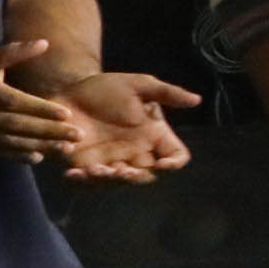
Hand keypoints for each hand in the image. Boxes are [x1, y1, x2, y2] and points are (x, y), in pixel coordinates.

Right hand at [0, 40, 71, 162]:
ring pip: (9, 142)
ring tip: (66, 148)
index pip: (13, 101)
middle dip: (48, 131)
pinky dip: (18, 156)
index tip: (66, 113)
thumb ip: (12, 53)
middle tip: (77, 135)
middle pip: (16, 125)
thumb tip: (44, 43)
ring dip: (39, 146)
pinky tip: (39, 157)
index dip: (40, 108)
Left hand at [54, 69, 201, 183]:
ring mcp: (110, 160)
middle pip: (145, 176)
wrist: (71, 88)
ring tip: (93, 169)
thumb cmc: (108, 87)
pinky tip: (72, 172)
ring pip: (116, 182)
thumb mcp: (139, 85)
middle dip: (134, 177)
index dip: (174, 164)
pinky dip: (80, 181)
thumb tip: (197, 100)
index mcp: (153, 135)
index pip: (175, 156)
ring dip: (106, 181)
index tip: (162, 163)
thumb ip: (167, 93)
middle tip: (121, 170)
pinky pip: (86, 181)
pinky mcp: (84, 164)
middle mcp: (135, 152)